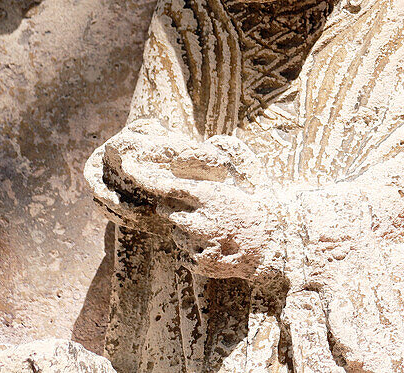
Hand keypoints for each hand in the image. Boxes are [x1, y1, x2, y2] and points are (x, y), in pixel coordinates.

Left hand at [86, 125, 283, 280]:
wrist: (277, 248)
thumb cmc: (265, 207)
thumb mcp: (254, 172)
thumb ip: (233, 151)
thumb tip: (212, 140)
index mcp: (209, 196)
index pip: (167, 185)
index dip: (144, 176)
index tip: (127, 167)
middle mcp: (199, 220)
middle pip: (168, 211)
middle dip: (179, 209)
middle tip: (203, 209)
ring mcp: (198, 244)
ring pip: (177, 233)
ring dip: (188, 231)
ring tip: (217, 230)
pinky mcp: (200, 264)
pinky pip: (185, 254)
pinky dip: (196, 250)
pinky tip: (218, 246)